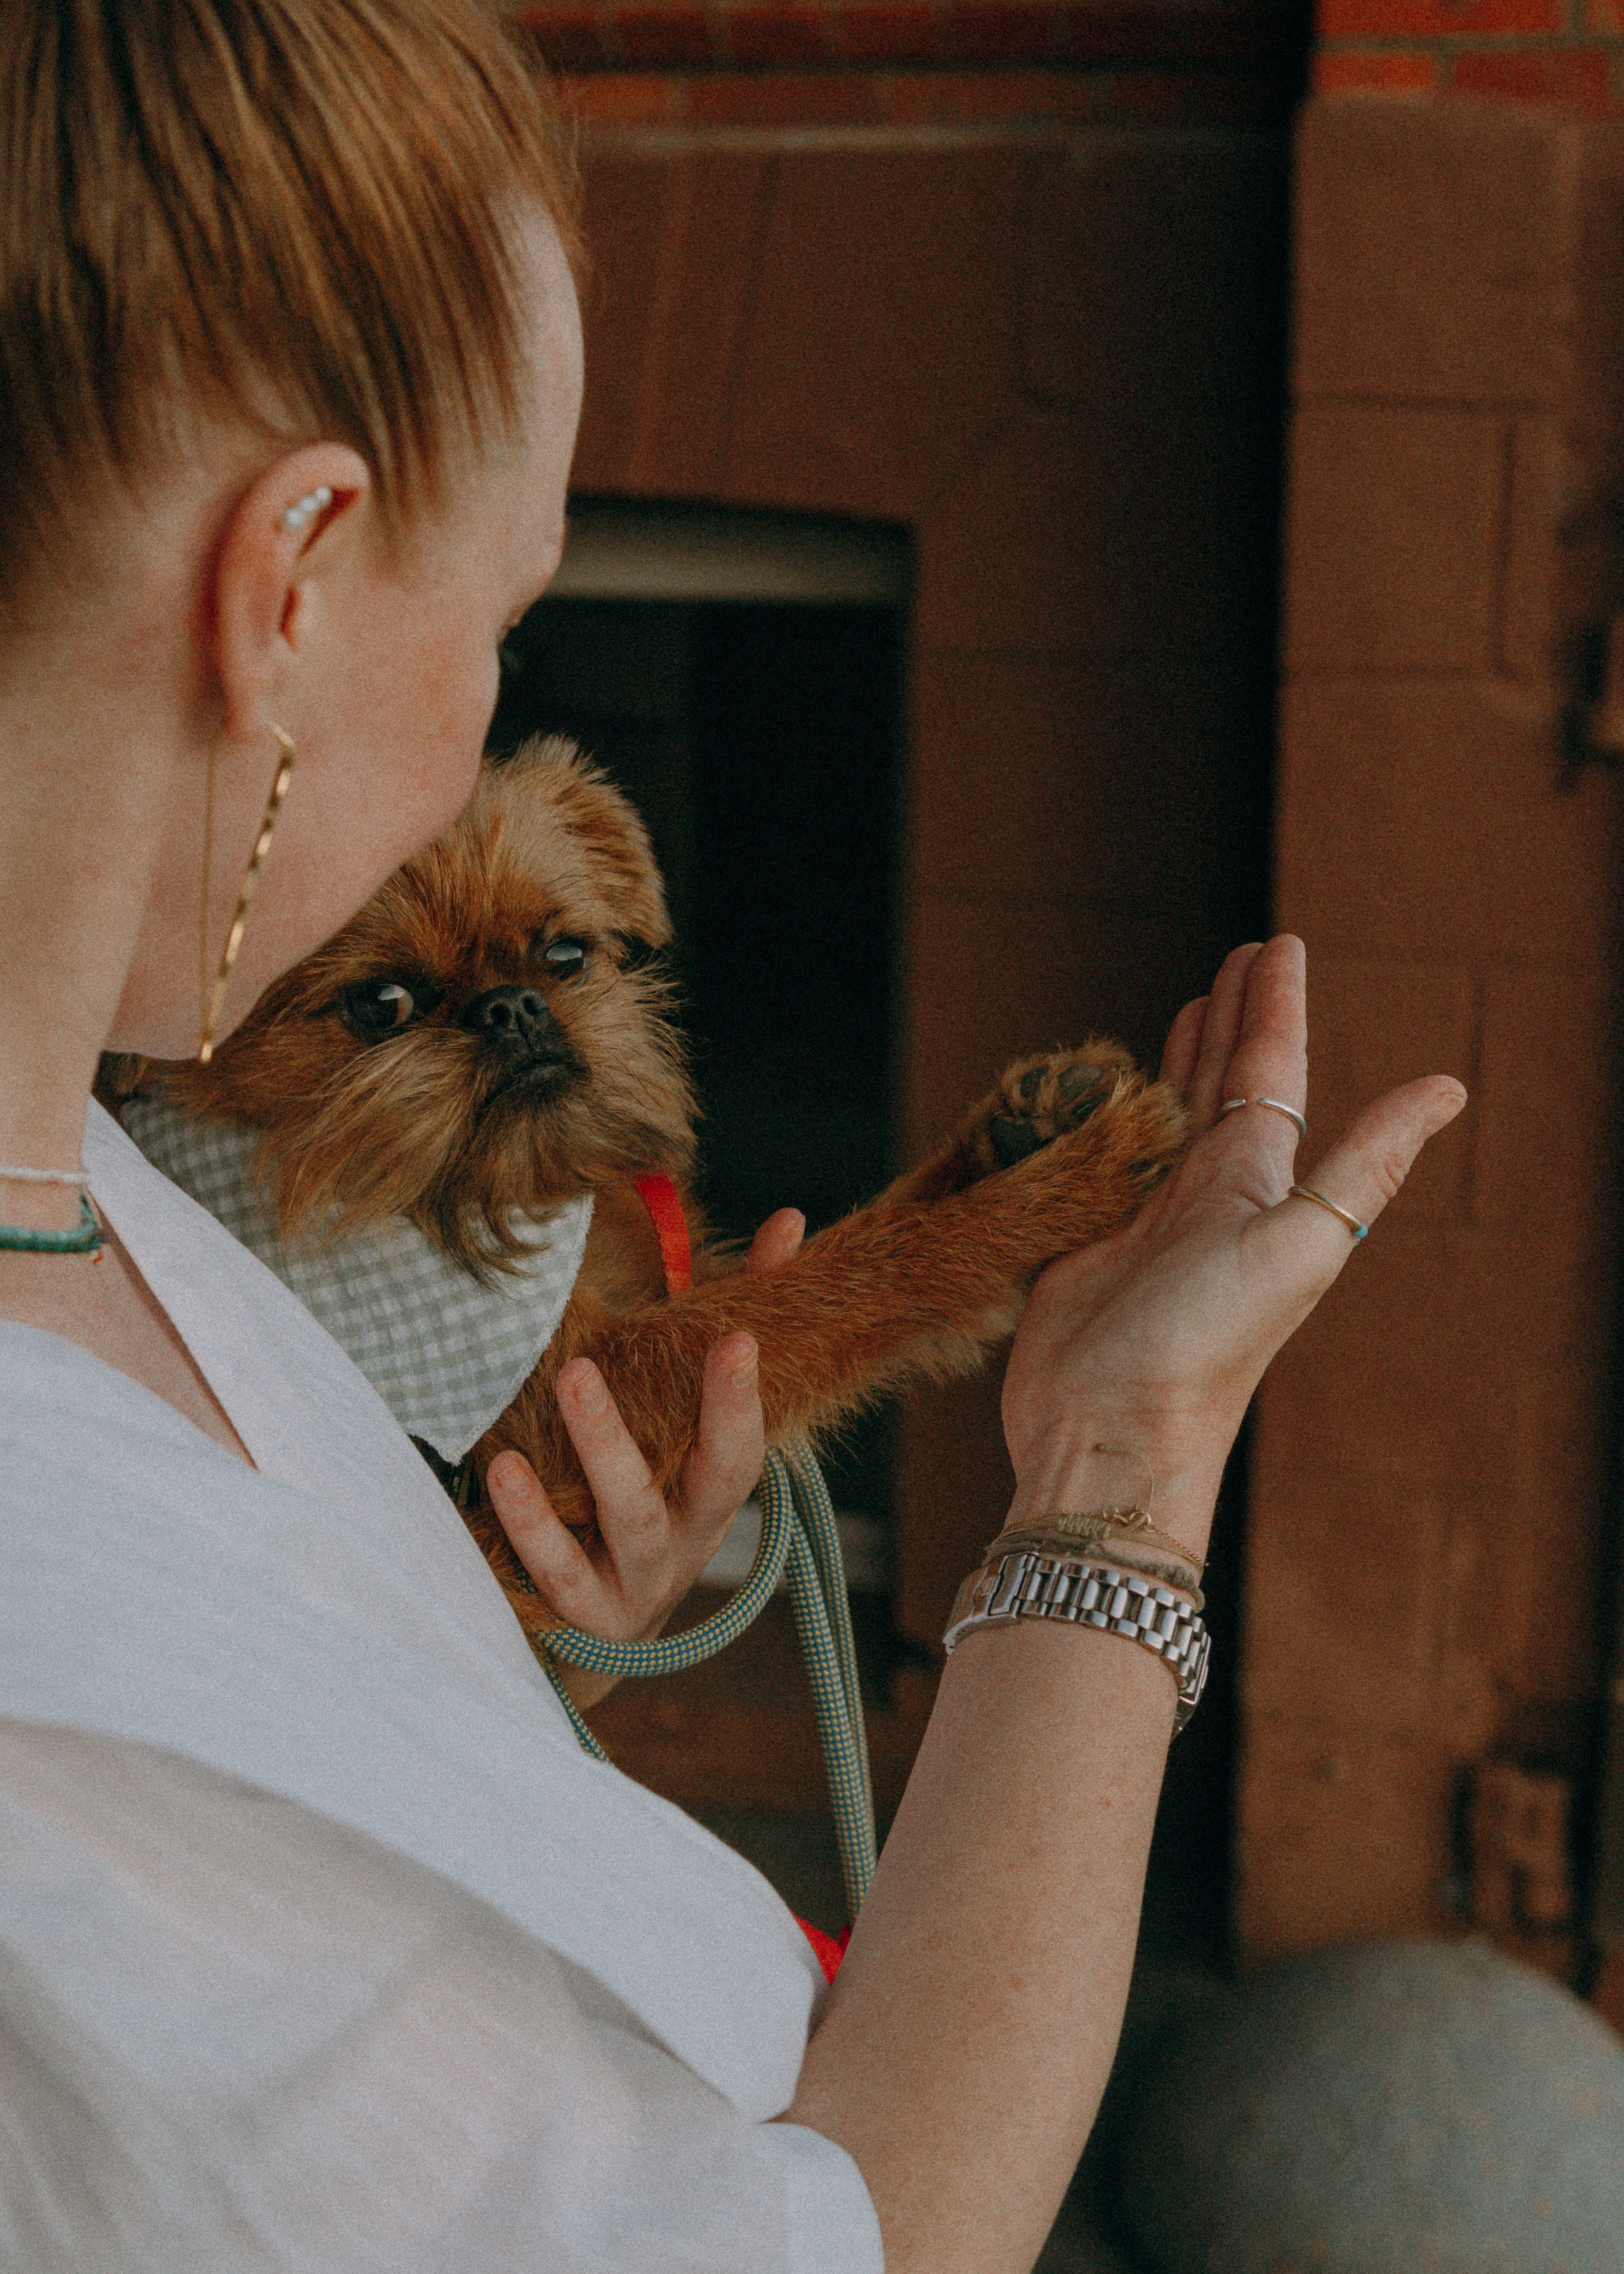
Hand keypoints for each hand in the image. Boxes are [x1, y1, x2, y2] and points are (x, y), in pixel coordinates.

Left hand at [484, 1207, 805, 1707]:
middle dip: (681, 1419)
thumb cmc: (648, 1491)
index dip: (744, 1397)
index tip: (740, 1336)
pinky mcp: (588, 1617)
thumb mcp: (685, 1420)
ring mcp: (641, 1583)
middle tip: (599, 1361)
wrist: (599, 1623)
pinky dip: (533, 1525)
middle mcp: (690, 1541)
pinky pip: (559, 1572)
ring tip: (566, 1383)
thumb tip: (789, 1221)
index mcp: (714, 1492)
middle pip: (703, 1484)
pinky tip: (501, 1470)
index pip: (744, 1446)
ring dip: (599, 1453)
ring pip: (627, 1521)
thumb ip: (733, 1322)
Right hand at [1001, 937, 1465, 1546]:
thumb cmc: (1208, 1345)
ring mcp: (1144, 1217)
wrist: (1113, 1433)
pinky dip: (1104, 1117)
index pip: (1269, 1069)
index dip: (1273, 1004)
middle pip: (1223, 1081)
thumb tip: (1450, 1086)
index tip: (1275, 943)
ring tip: (1187, 1006)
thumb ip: (1366, 1164)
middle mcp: (1205, 1192)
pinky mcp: (1084, 1243)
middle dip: (1231, 1017)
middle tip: (1236, 956)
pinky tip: (1105, 1099)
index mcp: (1255, 1180)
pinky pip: (1097, 1158)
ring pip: (1165, 1113)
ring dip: (1178, 1058)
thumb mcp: (1301, 1243)